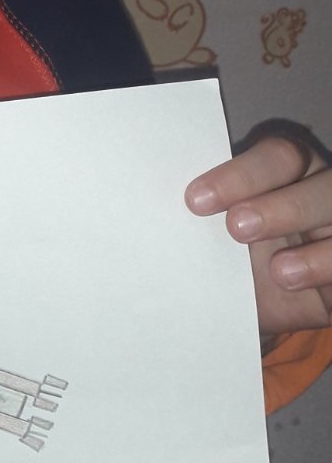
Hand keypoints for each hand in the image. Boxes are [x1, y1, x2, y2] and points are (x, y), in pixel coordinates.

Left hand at [185, 133, 331, 345]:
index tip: (196, 200)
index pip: (276, 157)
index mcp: (285, 169)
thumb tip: (149, 216)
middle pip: (319, 188)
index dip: (241, 175)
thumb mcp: (210, 236)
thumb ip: (198, 220)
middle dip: (281, 207)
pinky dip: (326, 271)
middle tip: (236, 228)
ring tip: (280, 270)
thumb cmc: (222, 253)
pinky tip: (296, 283)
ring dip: (315, 251)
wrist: (241, 305)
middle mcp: (320, 192)